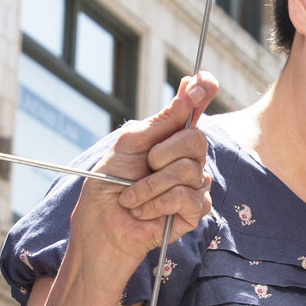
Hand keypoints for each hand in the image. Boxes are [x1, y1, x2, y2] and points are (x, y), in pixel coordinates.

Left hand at [72, 76, 216, 269]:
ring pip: (189, 171)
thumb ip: (163, 119)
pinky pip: (187, 197)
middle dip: (163, 153)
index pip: (195, 107)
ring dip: (151, 186)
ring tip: (133, 197)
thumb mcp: (130, 144)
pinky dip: (157, 204)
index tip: (204, 80)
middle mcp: (187, 157)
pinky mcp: (195, 212)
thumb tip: (192, 86)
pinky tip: (144, 211)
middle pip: (197, 139)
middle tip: (144, 166)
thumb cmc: (108, 185)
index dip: (203, 91)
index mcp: (170, 136)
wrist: (101, 226)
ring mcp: (194, 184)